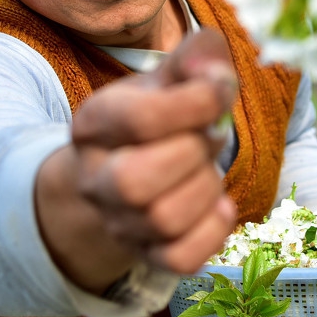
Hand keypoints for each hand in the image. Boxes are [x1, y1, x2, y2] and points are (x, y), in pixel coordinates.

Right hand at [34, 29, 239, 294]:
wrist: (130, 167)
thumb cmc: (157, 115)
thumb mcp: (169, 75)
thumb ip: (197, 57)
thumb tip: (216, 71)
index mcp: (94, 123)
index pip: (139, 119)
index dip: (194, 103)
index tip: (222, 89)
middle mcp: (94, 178)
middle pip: (134, 183)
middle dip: (190, 154)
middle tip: (207, 136)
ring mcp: (117, 222)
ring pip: (163, 220)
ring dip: (206, 188)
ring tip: (207, 168)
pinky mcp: (146, 254)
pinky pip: (181, 260)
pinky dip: (213, 232)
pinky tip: (218, 204)